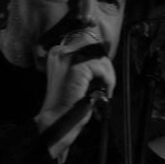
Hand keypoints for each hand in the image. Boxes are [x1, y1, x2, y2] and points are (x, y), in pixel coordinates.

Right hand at [34, 33, 114, 158]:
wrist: (56, 121)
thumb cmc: (67, 104)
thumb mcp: (76, 78)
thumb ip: (86, 64)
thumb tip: (104, 56)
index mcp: (57, 52)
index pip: (87, 42)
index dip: (99, 59)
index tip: (102, 76)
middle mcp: (60, 51)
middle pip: (95, 47)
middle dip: (104, 66)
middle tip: (105, 85)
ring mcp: (67, 57)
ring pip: (100, 57)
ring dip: (108, 75)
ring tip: (104, 92)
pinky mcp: (77, 67)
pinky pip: (102, 67)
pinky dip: (107, 81)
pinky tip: (102, 93)